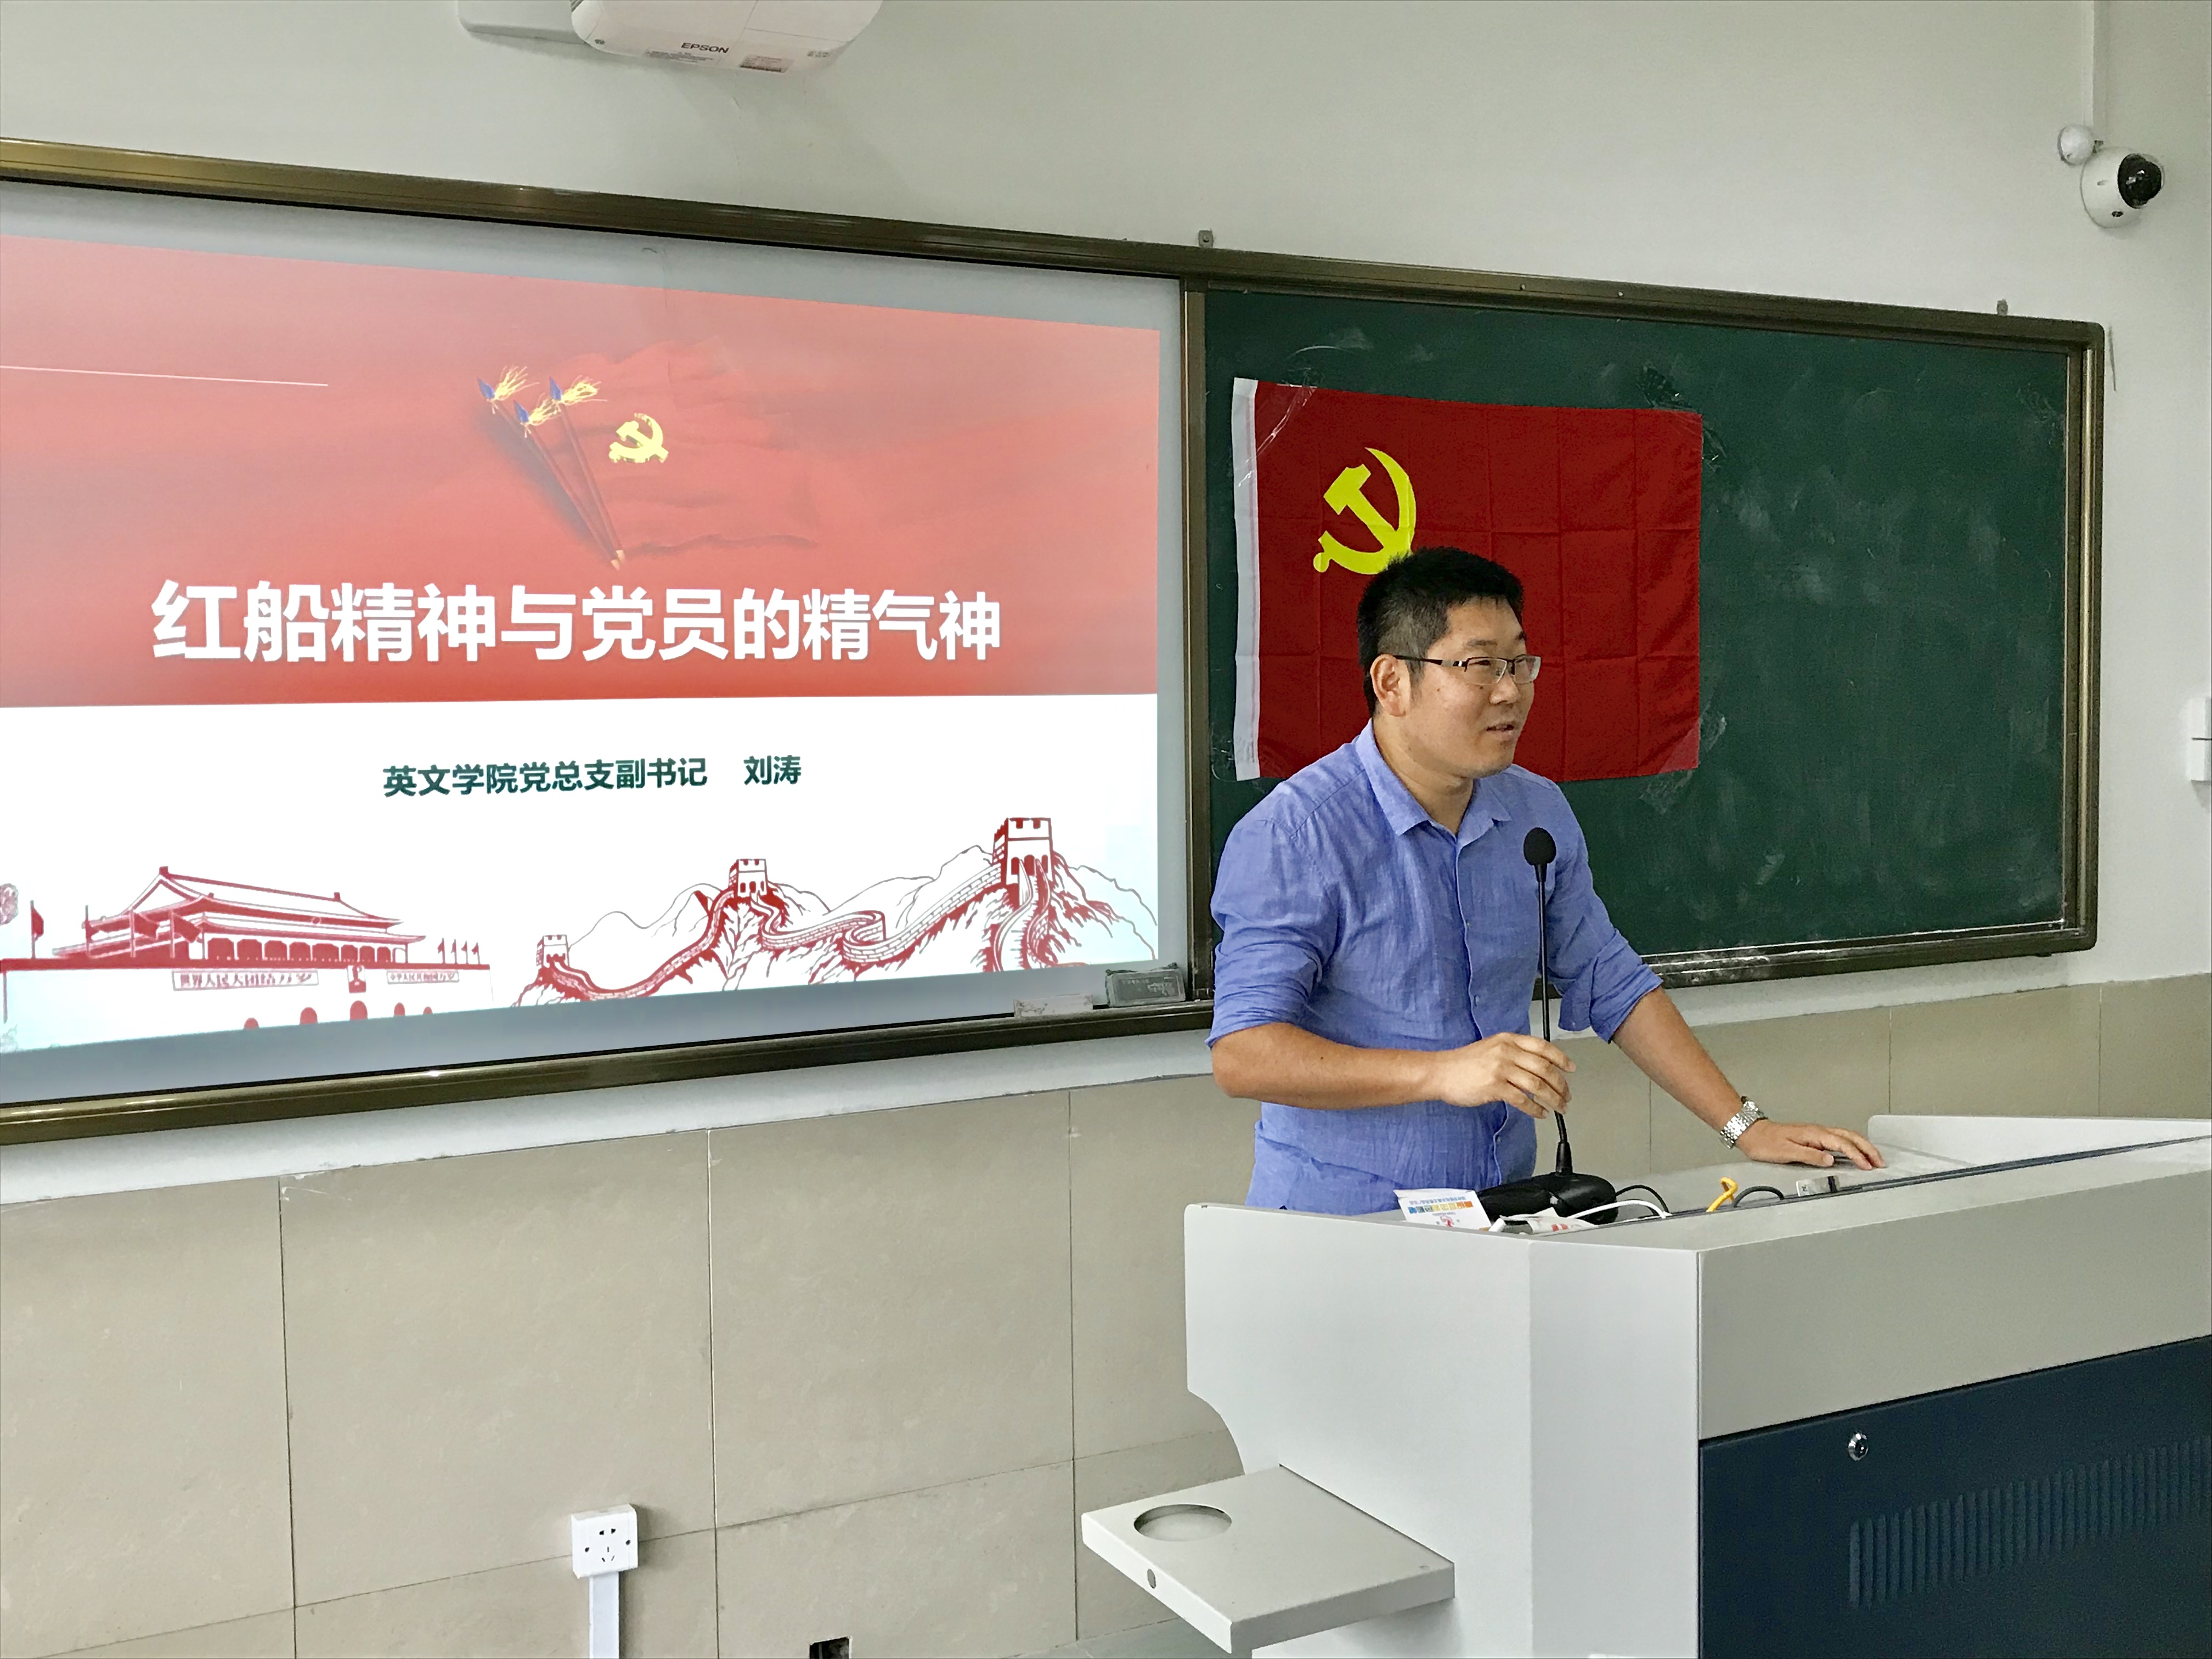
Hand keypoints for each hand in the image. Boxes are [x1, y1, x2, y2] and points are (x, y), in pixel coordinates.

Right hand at [1427, 1033, 1575, 1117]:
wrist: (1440, 1072)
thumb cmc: (1464, 1063)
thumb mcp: (1491, 1047)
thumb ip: (1514, 1053)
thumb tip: (1538, 1067)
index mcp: (1508, 1040)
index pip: (1543, 1047)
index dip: (1561, 1058)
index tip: (1570, 1068)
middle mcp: (1506, 1051)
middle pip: (1544, 1068)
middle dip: (1560, 1085)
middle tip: (1566, 1096)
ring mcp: (1500, 1069)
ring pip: (1537, 1085)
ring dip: (1552, 1099)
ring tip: (1558, 1107)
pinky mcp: (1494, 1087)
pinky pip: (1522, 1099)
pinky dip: (1535, 1109)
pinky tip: (1540, 1113)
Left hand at [1737, 1118, 1883, 1169]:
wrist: (1752, 1133)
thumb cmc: (1766, 1143)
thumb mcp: (1786, 1152)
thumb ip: (1810, 1156)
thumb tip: (1830, 1160)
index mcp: (1814, 1134)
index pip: (1842, 1144)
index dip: (1857, 1155)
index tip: (1868, 1166)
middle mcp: (1818, 1131)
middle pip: (1850, 1137)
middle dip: (1868, 1149)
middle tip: (1880, 1162)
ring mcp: (1816, 1133)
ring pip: (1846, 1136)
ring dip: (1862, 1146)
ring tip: (1874, 1158)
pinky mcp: (1813, 1137)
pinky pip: (1838, 1139)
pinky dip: (1851, 1145)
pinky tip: (1855, 1152)